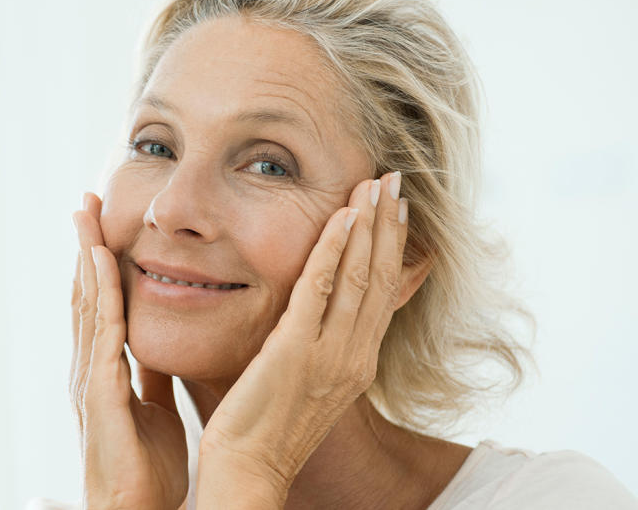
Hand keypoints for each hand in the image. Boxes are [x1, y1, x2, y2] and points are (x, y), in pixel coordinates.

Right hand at [70, 192, 188, 509]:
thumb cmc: (146, 468)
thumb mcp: (153, 407)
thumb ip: (150, 375)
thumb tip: (158, 343)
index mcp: (103, 371)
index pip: (98, 305)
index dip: (97, 265)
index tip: (101, 226)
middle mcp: (89, 368)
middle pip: (84, 294)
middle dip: (85, 246)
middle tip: (86, 203)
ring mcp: (90, 378)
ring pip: (87, 303)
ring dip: (87, 255)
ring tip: (86, 214)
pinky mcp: (101, 390)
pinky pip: (104, 330)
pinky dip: (102, 291)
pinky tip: (104, 260)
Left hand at [196, 173, 409, 506]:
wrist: (249, 467)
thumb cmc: (267, 425)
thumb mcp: (308, 381)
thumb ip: (320, 343)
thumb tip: (322, 313)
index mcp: (356, 362)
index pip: (382, 293)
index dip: (392, 247)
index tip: (398, 209)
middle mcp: (353, 356)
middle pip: (379, 278)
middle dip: (388, 225)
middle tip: (395, 180)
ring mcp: (329, 354)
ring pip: (358, 277)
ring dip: (369, 226)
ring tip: (376, 184)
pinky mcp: (296, 350)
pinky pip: (320, 290)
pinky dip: (334, 250)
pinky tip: (343, 218)